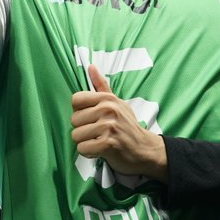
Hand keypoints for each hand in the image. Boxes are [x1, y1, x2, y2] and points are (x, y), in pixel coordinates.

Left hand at [70, 64, 167, 180]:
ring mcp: (109, 126)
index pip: (75, 100)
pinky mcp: (108, 144)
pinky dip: (89, 152)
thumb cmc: (127, 126)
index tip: (91, 118)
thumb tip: (90, 66)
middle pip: (74, 120)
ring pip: (76, 135)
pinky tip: (100, 150)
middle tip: (97, 133)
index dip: (80, 112)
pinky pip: (82, 148)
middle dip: (82, 130)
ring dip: (85, 142)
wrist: (145, 149)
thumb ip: (101, 86)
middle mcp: (108, 110)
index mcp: (107, 99)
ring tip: (98, 141)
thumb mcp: (117, 103)